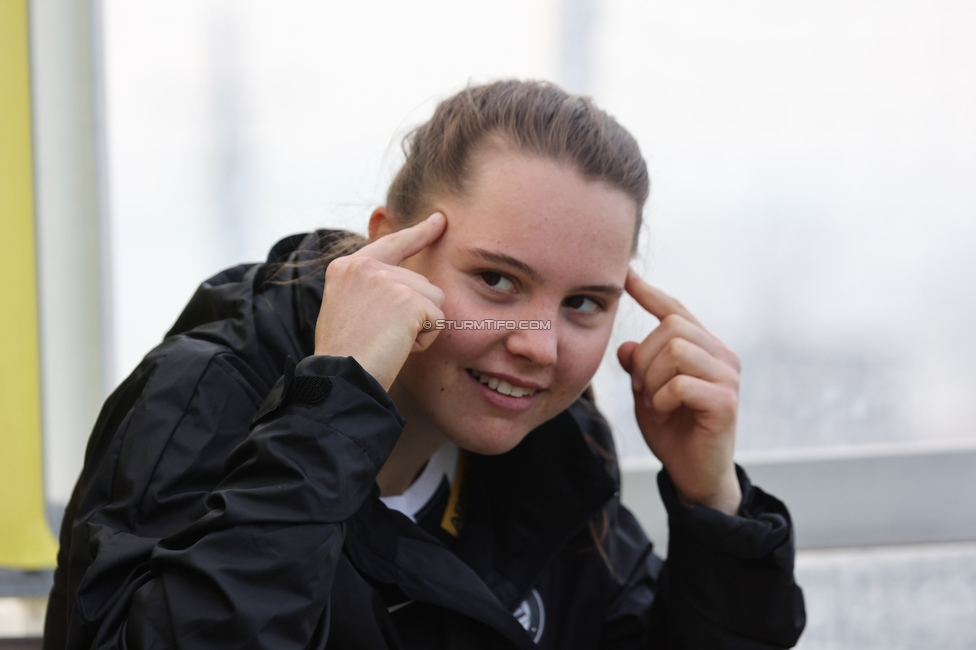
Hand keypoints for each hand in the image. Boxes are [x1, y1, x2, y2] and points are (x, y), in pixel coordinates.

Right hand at [314, 212, 446, 390]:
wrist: (340, 378)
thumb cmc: (346, 354)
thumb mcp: (348, 307)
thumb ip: (371, 286)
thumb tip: (410, 279)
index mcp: (347, 266)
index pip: (392, 243)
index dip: (419, 233)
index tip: (440, 220)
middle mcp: (365, 266)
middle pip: (421, 282)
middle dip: (413, 312)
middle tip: (380, 336)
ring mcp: (387, 280)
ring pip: (434, 299)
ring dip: (420, 326)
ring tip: (388, 341)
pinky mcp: (409, 300)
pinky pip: (438, 319)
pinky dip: (425, 340)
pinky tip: (398, 347)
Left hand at [616, 269, 742, 514]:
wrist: (694, 475)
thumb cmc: (673, 431)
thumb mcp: (647, 392)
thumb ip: (639, 366)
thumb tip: (626, 346)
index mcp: (705, 348)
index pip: (676, 311)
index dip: (650, 294)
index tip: (626, 276)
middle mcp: (722, 356)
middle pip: (671, 329)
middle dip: (645, 359)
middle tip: (644, 389)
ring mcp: (728, 377)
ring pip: (675, 350)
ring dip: (653, 379)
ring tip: (655, 403)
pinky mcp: (726, 401)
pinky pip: (680, 383)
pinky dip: (662, 399)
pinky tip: (665, 413)